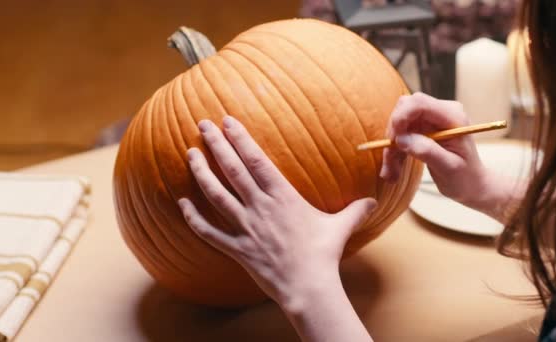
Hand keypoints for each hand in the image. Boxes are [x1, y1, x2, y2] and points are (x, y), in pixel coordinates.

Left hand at [178, 116, 376, 309]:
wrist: (308, 286)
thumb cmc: (323, 254)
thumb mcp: (341, 227)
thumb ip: (356, 210)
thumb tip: (375, 201)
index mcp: (282, 196)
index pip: (256, 159)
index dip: (240, 138)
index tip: (228, 120)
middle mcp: (260, 207)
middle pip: (232, 170)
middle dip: (216, 144)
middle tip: (202, 124)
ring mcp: (245, 227)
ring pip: (216, 195)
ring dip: (201, 173)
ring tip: (190, 153)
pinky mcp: (237, 248)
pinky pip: (209, 232)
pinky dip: (193, 218)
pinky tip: (181, 204)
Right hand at [379, 93, 519, 220]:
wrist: (473, 185)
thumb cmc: (466, 178)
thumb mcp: (449, 167)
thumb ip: (427, 151)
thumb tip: (402, 139)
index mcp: (452, 116)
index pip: (419, 103)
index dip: (401, 116)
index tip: (393, 139)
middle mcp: (441, 112)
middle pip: (405, 109)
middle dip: (394, 134)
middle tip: (390, 160)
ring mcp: (431, 120)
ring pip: (400, 124)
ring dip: (392, 148)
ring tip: (391, 174)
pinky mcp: (424, 129)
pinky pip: (402, 134)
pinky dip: (395, 152)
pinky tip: (393, 171)